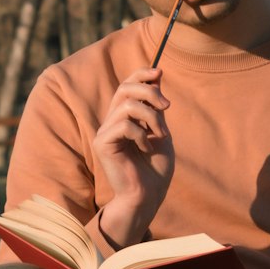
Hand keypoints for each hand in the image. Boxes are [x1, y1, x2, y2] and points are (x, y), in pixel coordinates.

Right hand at [93, 67, 173, 245]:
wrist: (148, 196)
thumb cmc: (156, 169)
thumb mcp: (160, 131)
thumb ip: (156, 108)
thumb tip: (156, 76)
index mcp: (124, 118)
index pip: (126, 86)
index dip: (141, 74)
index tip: (159, 72)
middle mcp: (111, 122)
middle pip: (124, 89)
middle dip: (149, 92)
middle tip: (167, 106)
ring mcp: (105, 133)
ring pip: (127, 106)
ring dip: (151, 117)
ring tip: (161, 135)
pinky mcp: (102, 144)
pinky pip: (124, 125)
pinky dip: (141, 134)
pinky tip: (145, 148)